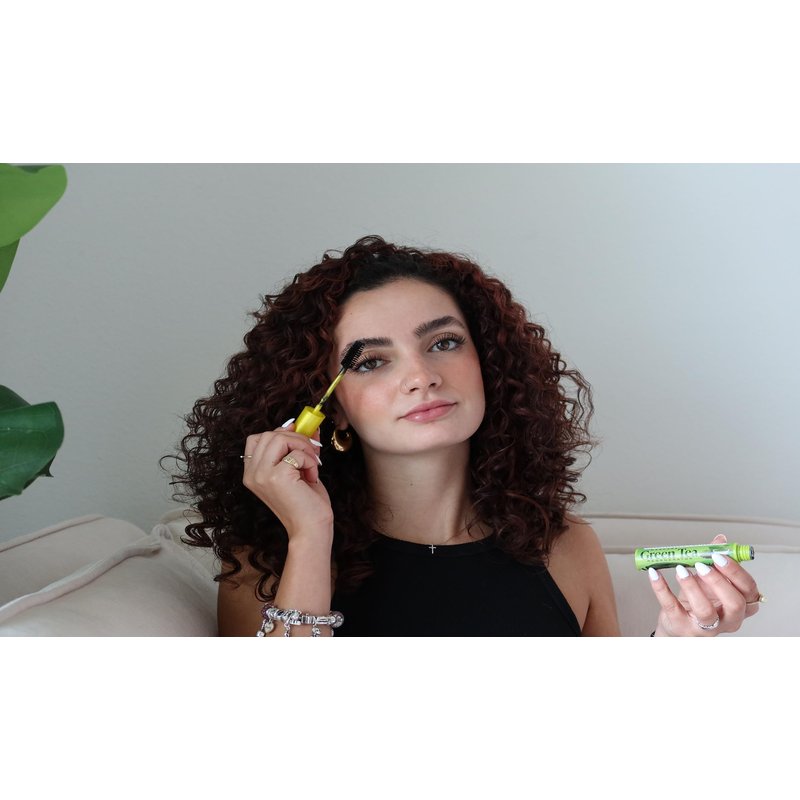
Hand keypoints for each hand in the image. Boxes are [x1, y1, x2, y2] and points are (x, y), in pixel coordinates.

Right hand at [241, 420, 333, 536]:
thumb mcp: (299, 468)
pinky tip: (312, 476)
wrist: (311, 529)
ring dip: (303, 447)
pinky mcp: (276, 476)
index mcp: (252, 473)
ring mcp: (261, 475)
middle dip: (295, 438)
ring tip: (311, 465)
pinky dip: (309, 461)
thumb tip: (309, 424)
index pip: (256, 438)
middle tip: (310, 454)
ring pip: (280, 438)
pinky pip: (296, 453)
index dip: (279, 434)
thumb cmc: (306, 502)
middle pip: (269, 435)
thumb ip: (299, 446)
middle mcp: (252, 474)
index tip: (298, 441)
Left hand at [648, 534, 762, 635]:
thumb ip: (716, 561)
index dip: (736, 571)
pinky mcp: (681, 627)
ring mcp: (706, 628)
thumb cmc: (699, 602)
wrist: (678, 624)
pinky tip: (655, 573)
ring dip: (692, 587)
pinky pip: (671, 607)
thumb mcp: (710, 581)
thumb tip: (720, 540)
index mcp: (742, 606)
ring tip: (680, 569)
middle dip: (718, 581)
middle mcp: (729, 620)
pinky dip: (661, 588)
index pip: (749, 590)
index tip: (718, 555)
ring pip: (705, 611)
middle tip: (701, 564)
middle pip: (735, 604)